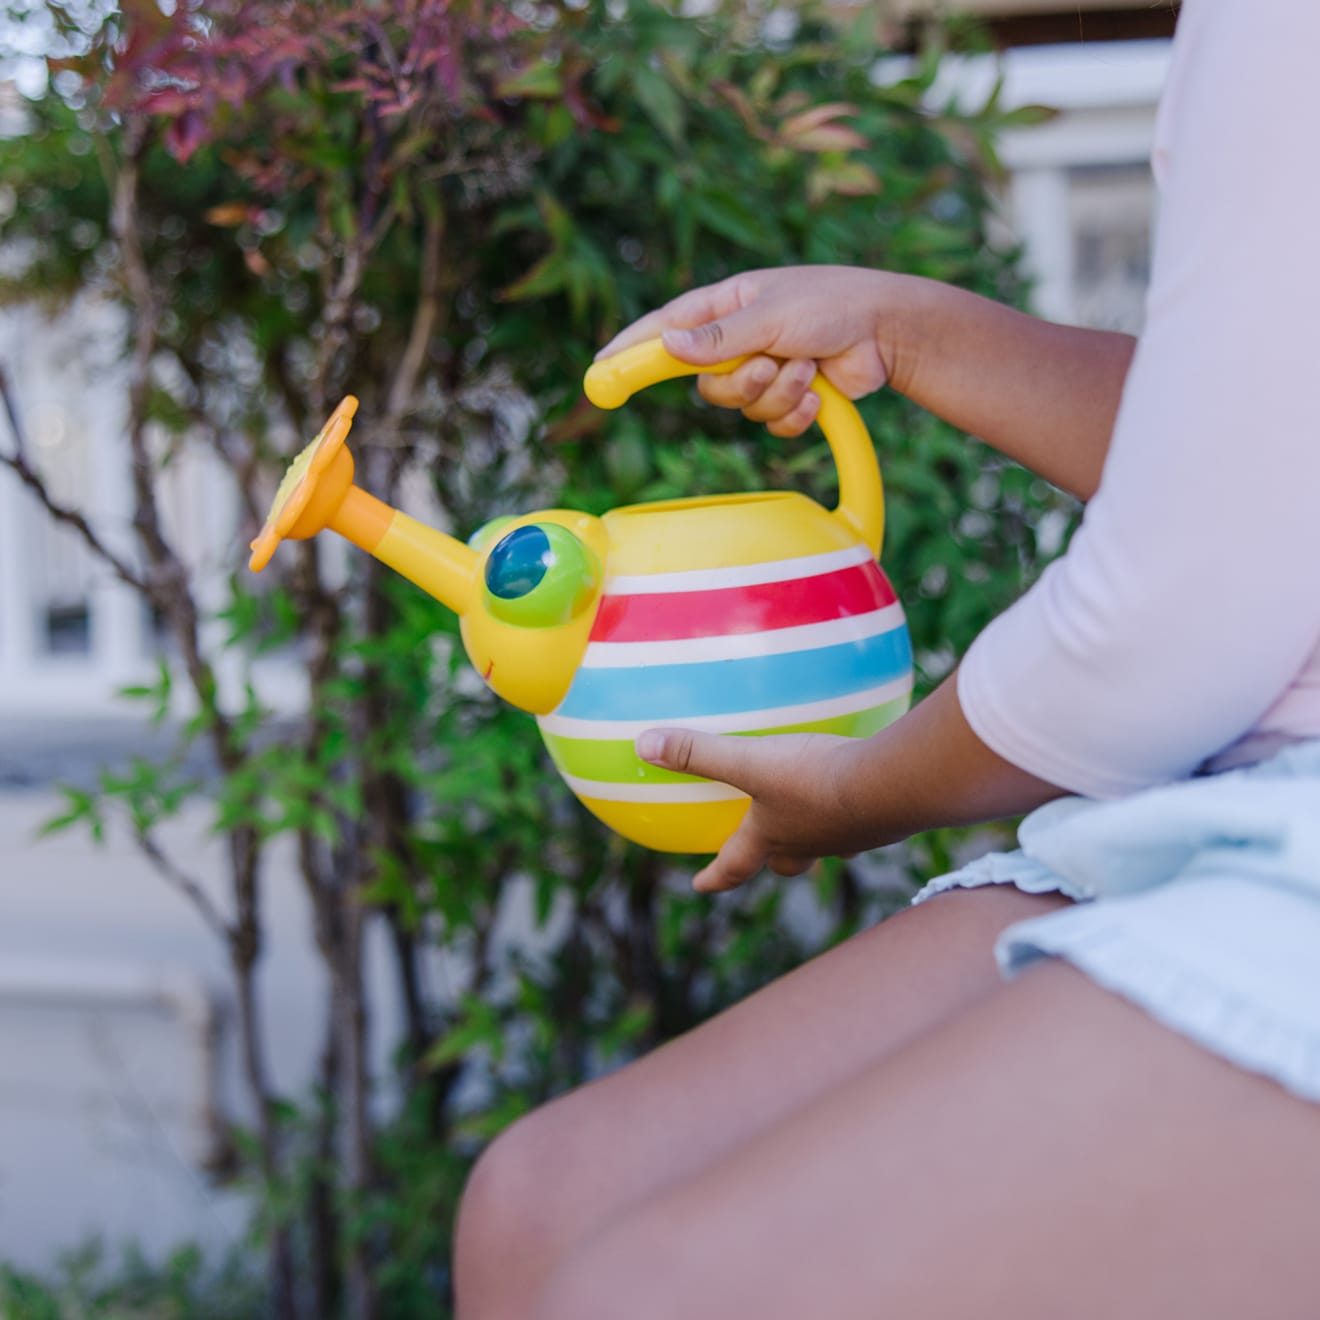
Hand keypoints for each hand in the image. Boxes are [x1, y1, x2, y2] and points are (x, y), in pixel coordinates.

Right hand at [596, 266, 902, 436]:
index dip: (631, 350)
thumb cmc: (830, 303)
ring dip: (778, 392)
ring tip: (808, 365)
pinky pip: (773, 425)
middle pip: (706, 385)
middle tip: (768, 363)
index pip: (664, 330)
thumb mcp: (770, 315)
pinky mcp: (789, 398)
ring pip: (742, 408)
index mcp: (726, 306)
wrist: (887, 331)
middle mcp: (739, 340)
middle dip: (741, 382)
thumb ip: (719, 338)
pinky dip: (796, 411)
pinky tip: (820, 390)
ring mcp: (763, 370)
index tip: (600, 369)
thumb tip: (667, 348)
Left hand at [635, 727, 873, 892]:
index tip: (699, 885)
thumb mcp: (750, 761)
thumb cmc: (814, 779)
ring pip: (827, 843)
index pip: (736, 866)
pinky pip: (863, 818)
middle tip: (765, 854)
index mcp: (773, 838)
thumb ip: (699, 752)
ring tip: (819, 817)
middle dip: (772, 860)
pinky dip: (855, 808)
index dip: (715, 877)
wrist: (892, 785)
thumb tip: (644, 745)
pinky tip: (861, 786)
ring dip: (817, 835)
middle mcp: (811, 844)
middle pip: (787, 862)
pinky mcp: (884, 820)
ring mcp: (851, 836)